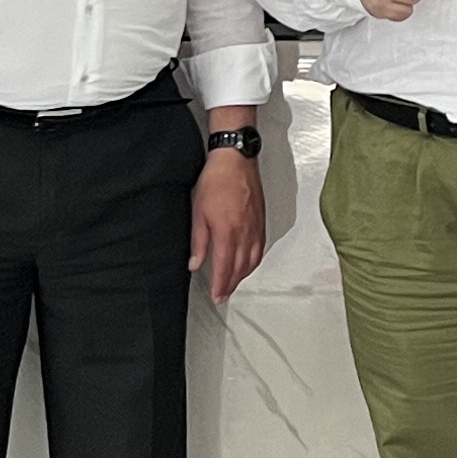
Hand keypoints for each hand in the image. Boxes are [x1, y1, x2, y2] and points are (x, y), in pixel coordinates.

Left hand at [188, 146, 268, 302]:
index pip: (224, 269)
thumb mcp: (198, 212)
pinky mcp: (261, 220)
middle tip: (224, 295)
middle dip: (231, 285)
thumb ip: (198, 242)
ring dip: (243, 276)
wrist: (235, 160)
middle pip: (240, 269)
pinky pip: (260, 248)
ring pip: (252, 261)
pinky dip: (254, 261)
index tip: (217, 297)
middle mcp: (245, 233)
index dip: (221, 286)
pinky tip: (249, 263)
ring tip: (234, 283)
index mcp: (227, 233)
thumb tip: (195, 264)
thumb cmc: (216, 180)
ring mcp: (256, 227)